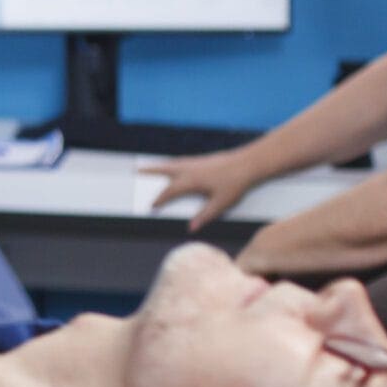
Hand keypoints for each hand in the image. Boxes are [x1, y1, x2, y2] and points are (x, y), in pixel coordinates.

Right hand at [141, 150, 257, 230]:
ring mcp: (196, 161)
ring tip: (153, 167)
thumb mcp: (220, 204)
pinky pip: (182, 160)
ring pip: (173, 163)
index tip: (152, 205)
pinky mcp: (204, 159)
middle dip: (150, 171)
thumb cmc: (235, 184)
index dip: (159, 199)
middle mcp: (190, 168)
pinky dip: (174, 163)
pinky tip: (177, 166)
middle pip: (165, 169)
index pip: (170, 191)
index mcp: (191, 181)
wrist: (249, 164)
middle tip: (137, 169)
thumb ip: (204, 216)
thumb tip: (191, 228)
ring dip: (161, 165)